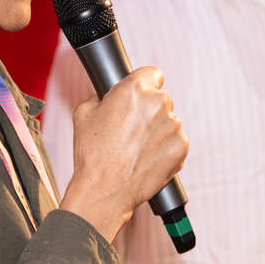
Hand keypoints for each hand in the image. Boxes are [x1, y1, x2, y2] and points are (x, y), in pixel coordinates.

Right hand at [58, 66, 188, 241]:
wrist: (105, 190)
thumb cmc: (92, 154)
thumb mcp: (83, 113)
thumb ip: (100, 97)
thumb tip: (107, 97)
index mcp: (134, 90)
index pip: (152, 73)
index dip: (144, 84)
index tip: (140, 96)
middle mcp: (157, 103)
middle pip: (160, 99)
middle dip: (149, 111)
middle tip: (131, 130)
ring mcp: (172, 126)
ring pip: (168, 121)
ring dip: (157, 131)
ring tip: (137, 149)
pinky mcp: (181, 147)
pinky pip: (175, 141)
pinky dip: (165, 148)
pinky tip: (146, 159)